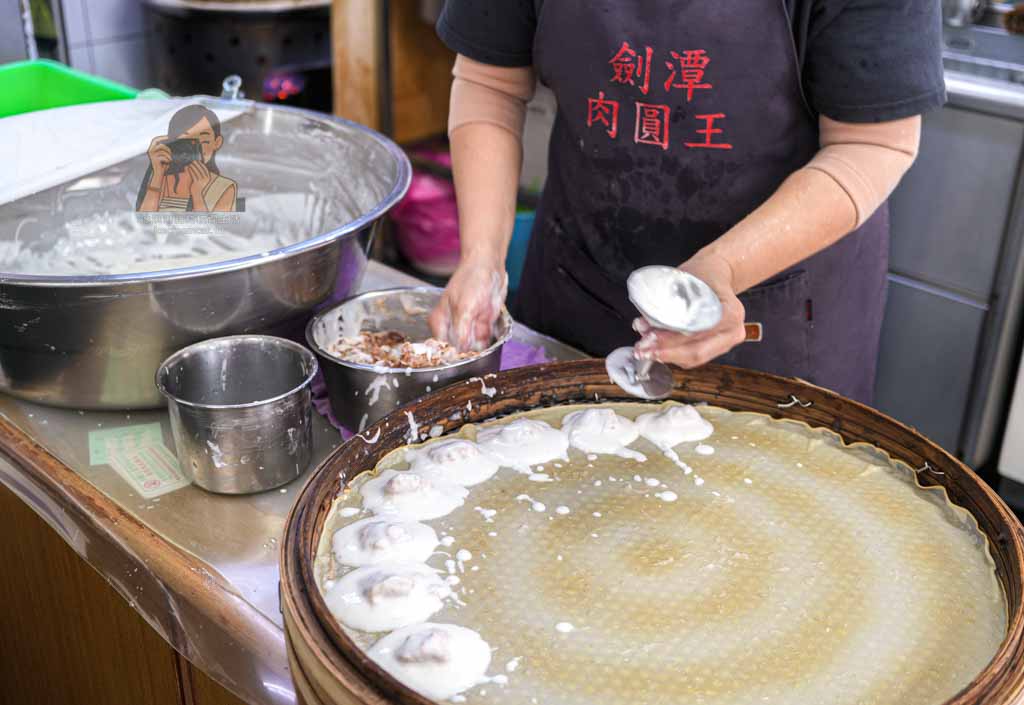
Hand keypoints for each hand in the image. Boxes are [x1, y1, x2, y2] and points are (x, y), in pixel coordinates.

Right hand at [147, 136, 170, 179]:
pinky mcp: (154, 160)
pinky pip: (163, 156)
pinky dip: (168, 159)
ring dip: (168, 153)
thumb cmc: (163, 164)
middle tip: (170, 141)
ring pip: (161, 148)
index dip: (161, 137)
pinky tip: (169, 162)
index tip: (168, 136)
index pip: (155, 140)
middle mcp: (150, 151)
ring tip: (170, 158)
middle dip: (164, 140)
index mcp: (152, 149)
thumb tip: (171, 143)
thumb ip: (165, 150)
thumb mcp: (164, 156)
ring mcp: (152, 155)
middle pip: (156, 141)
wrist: (159, 174)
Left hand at [186, 160, 212, 199]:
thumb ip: (201, 176)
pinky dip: (190, 171)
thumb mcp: (202, 182)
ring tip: (190, 164)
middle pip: (201, 169)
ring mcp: (201, 181)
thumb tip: (198, 169)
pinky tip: (188, 168)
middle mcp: (206, 179)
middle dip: (197, 164)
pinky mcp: (196, 183)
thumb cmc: (200, 188)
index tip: (198, 161)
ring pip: (197, 171)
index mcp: (208, 178)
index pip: (205, 169)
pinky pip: (193, 175)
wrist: (198, 196)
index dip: (202, 165)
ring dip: (193, 167)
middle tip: (193, 161)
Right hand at [429, 255, 507, 351]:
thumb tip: (458, 352)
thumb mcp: (464, 307)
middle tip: (474, 346)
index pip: (441, 348)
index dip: (451, 355)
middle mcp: (451, 326)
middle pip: (456, 350)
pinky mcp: (480, 326)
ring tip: (481, 333)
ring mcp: (467, 326)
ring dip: (478, 348)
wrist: (489, 264)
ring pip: (471, 347)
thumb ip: (460, 331)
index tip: (462, 358)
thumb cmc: (472, 279)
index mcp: (439, 322)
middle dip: (466, 353)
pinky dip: (487, 341)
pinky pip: (483, 341)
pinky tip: (487, 333)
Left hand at [633, 252, 745, 368]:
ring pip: (694, 358)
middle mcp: (733, 331)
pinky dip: (673, 355)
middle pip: (697, 351)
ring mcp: (727, 342)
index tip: (651, 338)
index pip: (699, 331)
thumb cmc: (704, 274)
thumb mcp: (687, 279)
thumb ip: (669, 302)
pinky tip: (656, 349)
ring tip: (645, 349)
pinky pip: (694, 357)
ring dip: (667, 356)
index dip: (673, 338)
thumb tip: (645, 322)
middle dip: (666, 353)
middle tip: (643, 349)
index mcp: (731, 312)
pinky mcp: (718, 348)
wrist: (718, 273)